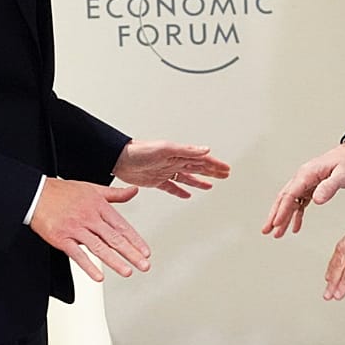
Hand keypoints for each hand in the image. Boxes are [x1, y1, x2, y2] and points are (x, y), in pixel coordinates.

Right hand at [30, 178, 150, 281]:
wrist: (36, 194)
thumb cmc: (63, 192)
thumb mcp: (93, 188)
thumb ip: (115, 194)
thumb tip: (134, 191)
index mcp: (99, 206)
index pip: (121, 226)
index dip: (135, 240)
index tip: (146, 252)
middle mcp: (89, 217)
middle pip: (113, 238)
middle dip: (131, 253)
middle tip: (144, 265)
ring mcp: (75, 228)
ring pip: (98, 247)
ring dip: (114, 261)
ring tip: (127, 271)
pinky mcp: (61, 238)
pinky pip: (77, 254)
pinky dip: (88, 266)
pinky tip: (98, 276)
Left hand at [112, 140, 230, 198]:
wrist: (118, 160)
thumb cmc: (138, 151)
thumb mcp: (165, 149)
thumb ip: (186, 150)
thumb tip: (205, 149)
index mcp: (178, 154)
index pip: (201, 160)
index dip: (214, 165)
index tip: (226, 169)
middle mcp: (173, 162)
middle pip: (197, 167)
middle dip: (212, 171)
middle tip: (225, 174)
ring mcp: (165, 171)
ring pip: (187, 177)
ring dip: (200, 181)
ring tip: (210, 185)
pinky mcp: (156, 181)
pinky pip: (172, 187)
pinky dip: (180, 191)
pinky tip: (186, 195)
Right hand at [261, 141, 344, 237]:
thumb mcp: (342, 174)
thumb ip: (329, 187)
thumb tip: (316, 200)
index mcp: (307, 173)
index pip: (290, 194)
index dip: (282, 210)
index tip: (276, 223)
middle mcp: (304, 177)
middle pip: (284, 198)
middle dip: (275, 215)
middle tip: (267, 230)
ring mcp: (307, 182)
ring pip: (290, 202)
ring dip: (283, 217)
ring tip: (277, 233)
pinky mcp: (313, 187)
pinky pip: (300, 203)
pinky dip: (296, 215)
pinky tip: (295, 226)